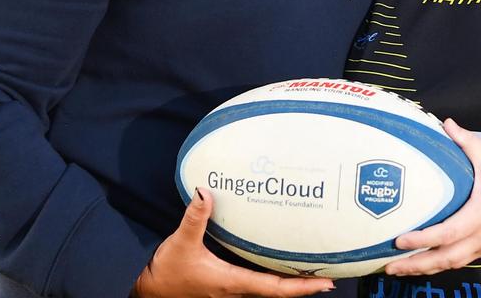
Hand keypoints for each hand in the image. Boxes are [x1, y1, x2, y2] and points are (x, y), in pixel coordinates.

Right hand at [133, 188, 333, 297]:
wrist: (150, 292)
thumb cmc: (167, 273)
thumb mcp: (180, 243)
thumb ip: (195, 218)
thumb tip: (205, 193)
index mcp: (232, 283)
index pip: (275, 288)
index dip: (302, 286)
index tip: (326, 281)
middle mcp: (237, 292)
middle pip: (279, 292)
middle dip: (305, 284)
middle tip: (330, 272)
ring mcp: (233, 292)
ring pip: (270, 290)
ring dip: (292, 282)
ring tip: (314, 269)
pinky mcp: (227, 287)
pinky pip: (259, 285)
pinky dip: (276, 278)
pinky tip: (282, 266)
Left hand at [383, 118, 480, 275]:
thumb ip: (467, 142)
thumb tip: (447, 123)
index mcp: (479, 217)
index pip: (444, 234)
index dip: (420, 240)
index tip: (399, 241)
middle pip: (443, 260)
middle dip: (415, 266)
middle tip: (389, 266)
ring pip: (452, 264)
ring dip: (426, 268)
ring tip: (402, 268)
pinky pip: (463, 260)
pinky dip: (443, 263)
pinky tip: (429, 260)